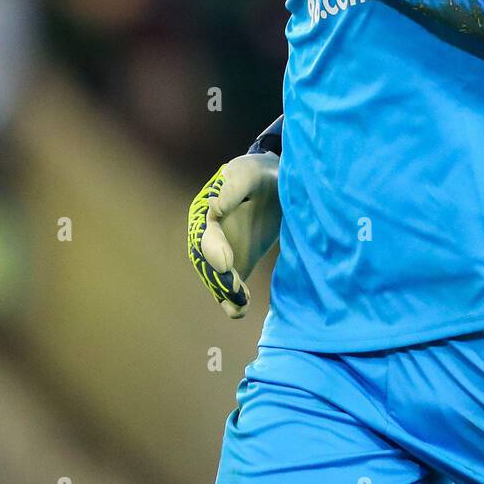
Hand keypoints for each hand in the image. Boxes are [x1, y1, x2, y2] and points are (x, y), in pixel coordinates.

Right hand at [187, 152, 280, 318]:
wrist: (278, 183)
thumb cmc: (261, 175)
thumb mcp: (250, 172)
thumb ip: (235, 187)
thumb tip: (216, 209)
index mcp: (207, 212)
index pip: (205, 235)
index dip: (214, 250)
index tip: (227, 263)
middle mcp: (208, 235)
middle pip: (206, 262)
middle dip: (219, 279)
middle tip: (236, 293)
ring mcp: (222, 252)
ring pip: (215, 278)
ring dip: (225, 293)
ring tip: (240, 305)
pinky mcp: (238, 263)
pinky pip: (230, 286)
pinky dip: (233, 301)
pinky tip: (241, 311)